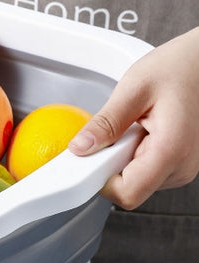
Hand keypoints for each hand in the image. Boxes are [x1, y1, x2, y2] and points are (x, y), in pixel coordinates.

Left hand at [69, 27, 198, 208]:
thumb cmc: (179, 68)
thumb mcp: (134, 89)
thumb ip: (105, 123)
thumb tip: (80, 148)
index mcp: (172, 151)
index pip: (127, 194)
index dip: (101, 181)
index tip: (88, 161)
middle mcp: (182, 166)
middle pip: (129, 187)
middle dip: (111, 163)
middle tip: (116, 132)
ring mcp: (182, 167)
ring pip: (135, 180)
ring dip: (123, 157)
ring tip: (134, 126)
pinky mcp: (178, 163)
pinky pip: (144, 170)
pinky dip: (133, 153)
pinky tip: (141, 131)